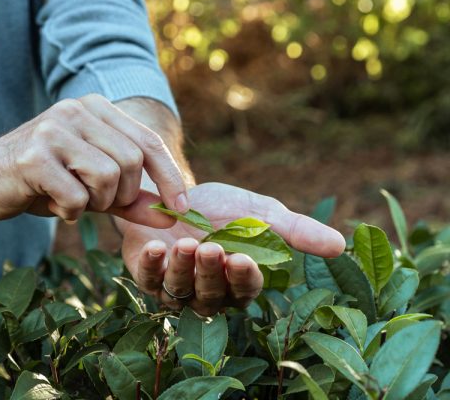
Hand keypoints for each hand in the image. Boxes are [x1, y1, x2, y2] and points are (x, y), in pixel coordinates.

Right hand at [0, 94, 187, 224]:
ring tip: (70, 200)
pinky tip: (51, 204)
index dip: (169, 176)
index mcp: (94, 108)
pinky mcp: (33, 155)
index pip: (147, 141)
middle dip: (122, 195)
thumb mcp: (92, 188)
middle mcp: (75, 110)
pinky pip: (75, 196)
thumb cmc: (39, 181)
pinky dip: (69, 211)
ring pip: (107, 177)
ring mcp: (53, 129)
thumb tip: (171, 217)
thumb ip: (130, 199)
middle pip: (131, 161)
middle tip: (97, 203)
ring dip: (93, 203)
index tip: (182, 208)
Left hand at [119, 182, 345, 313]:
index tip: (242, 258)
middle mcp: (206, 292)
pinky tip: (157, 246)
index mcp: (238, 281)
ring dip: (182, 268)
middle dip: (211, 273)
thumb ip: (295, 231)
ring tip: (184, 243)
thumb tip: (340, 244)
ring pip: (179, 291)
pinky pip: (147, 279)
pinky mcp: (146, 274)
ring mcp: (174, 287)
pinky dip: (150, 265)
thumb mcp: (261, 213)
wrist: (174, 191)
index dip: (244, 278)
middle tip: (211, 249)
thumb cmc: (222, 208)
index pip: (245, 289)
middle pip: (211, 295)